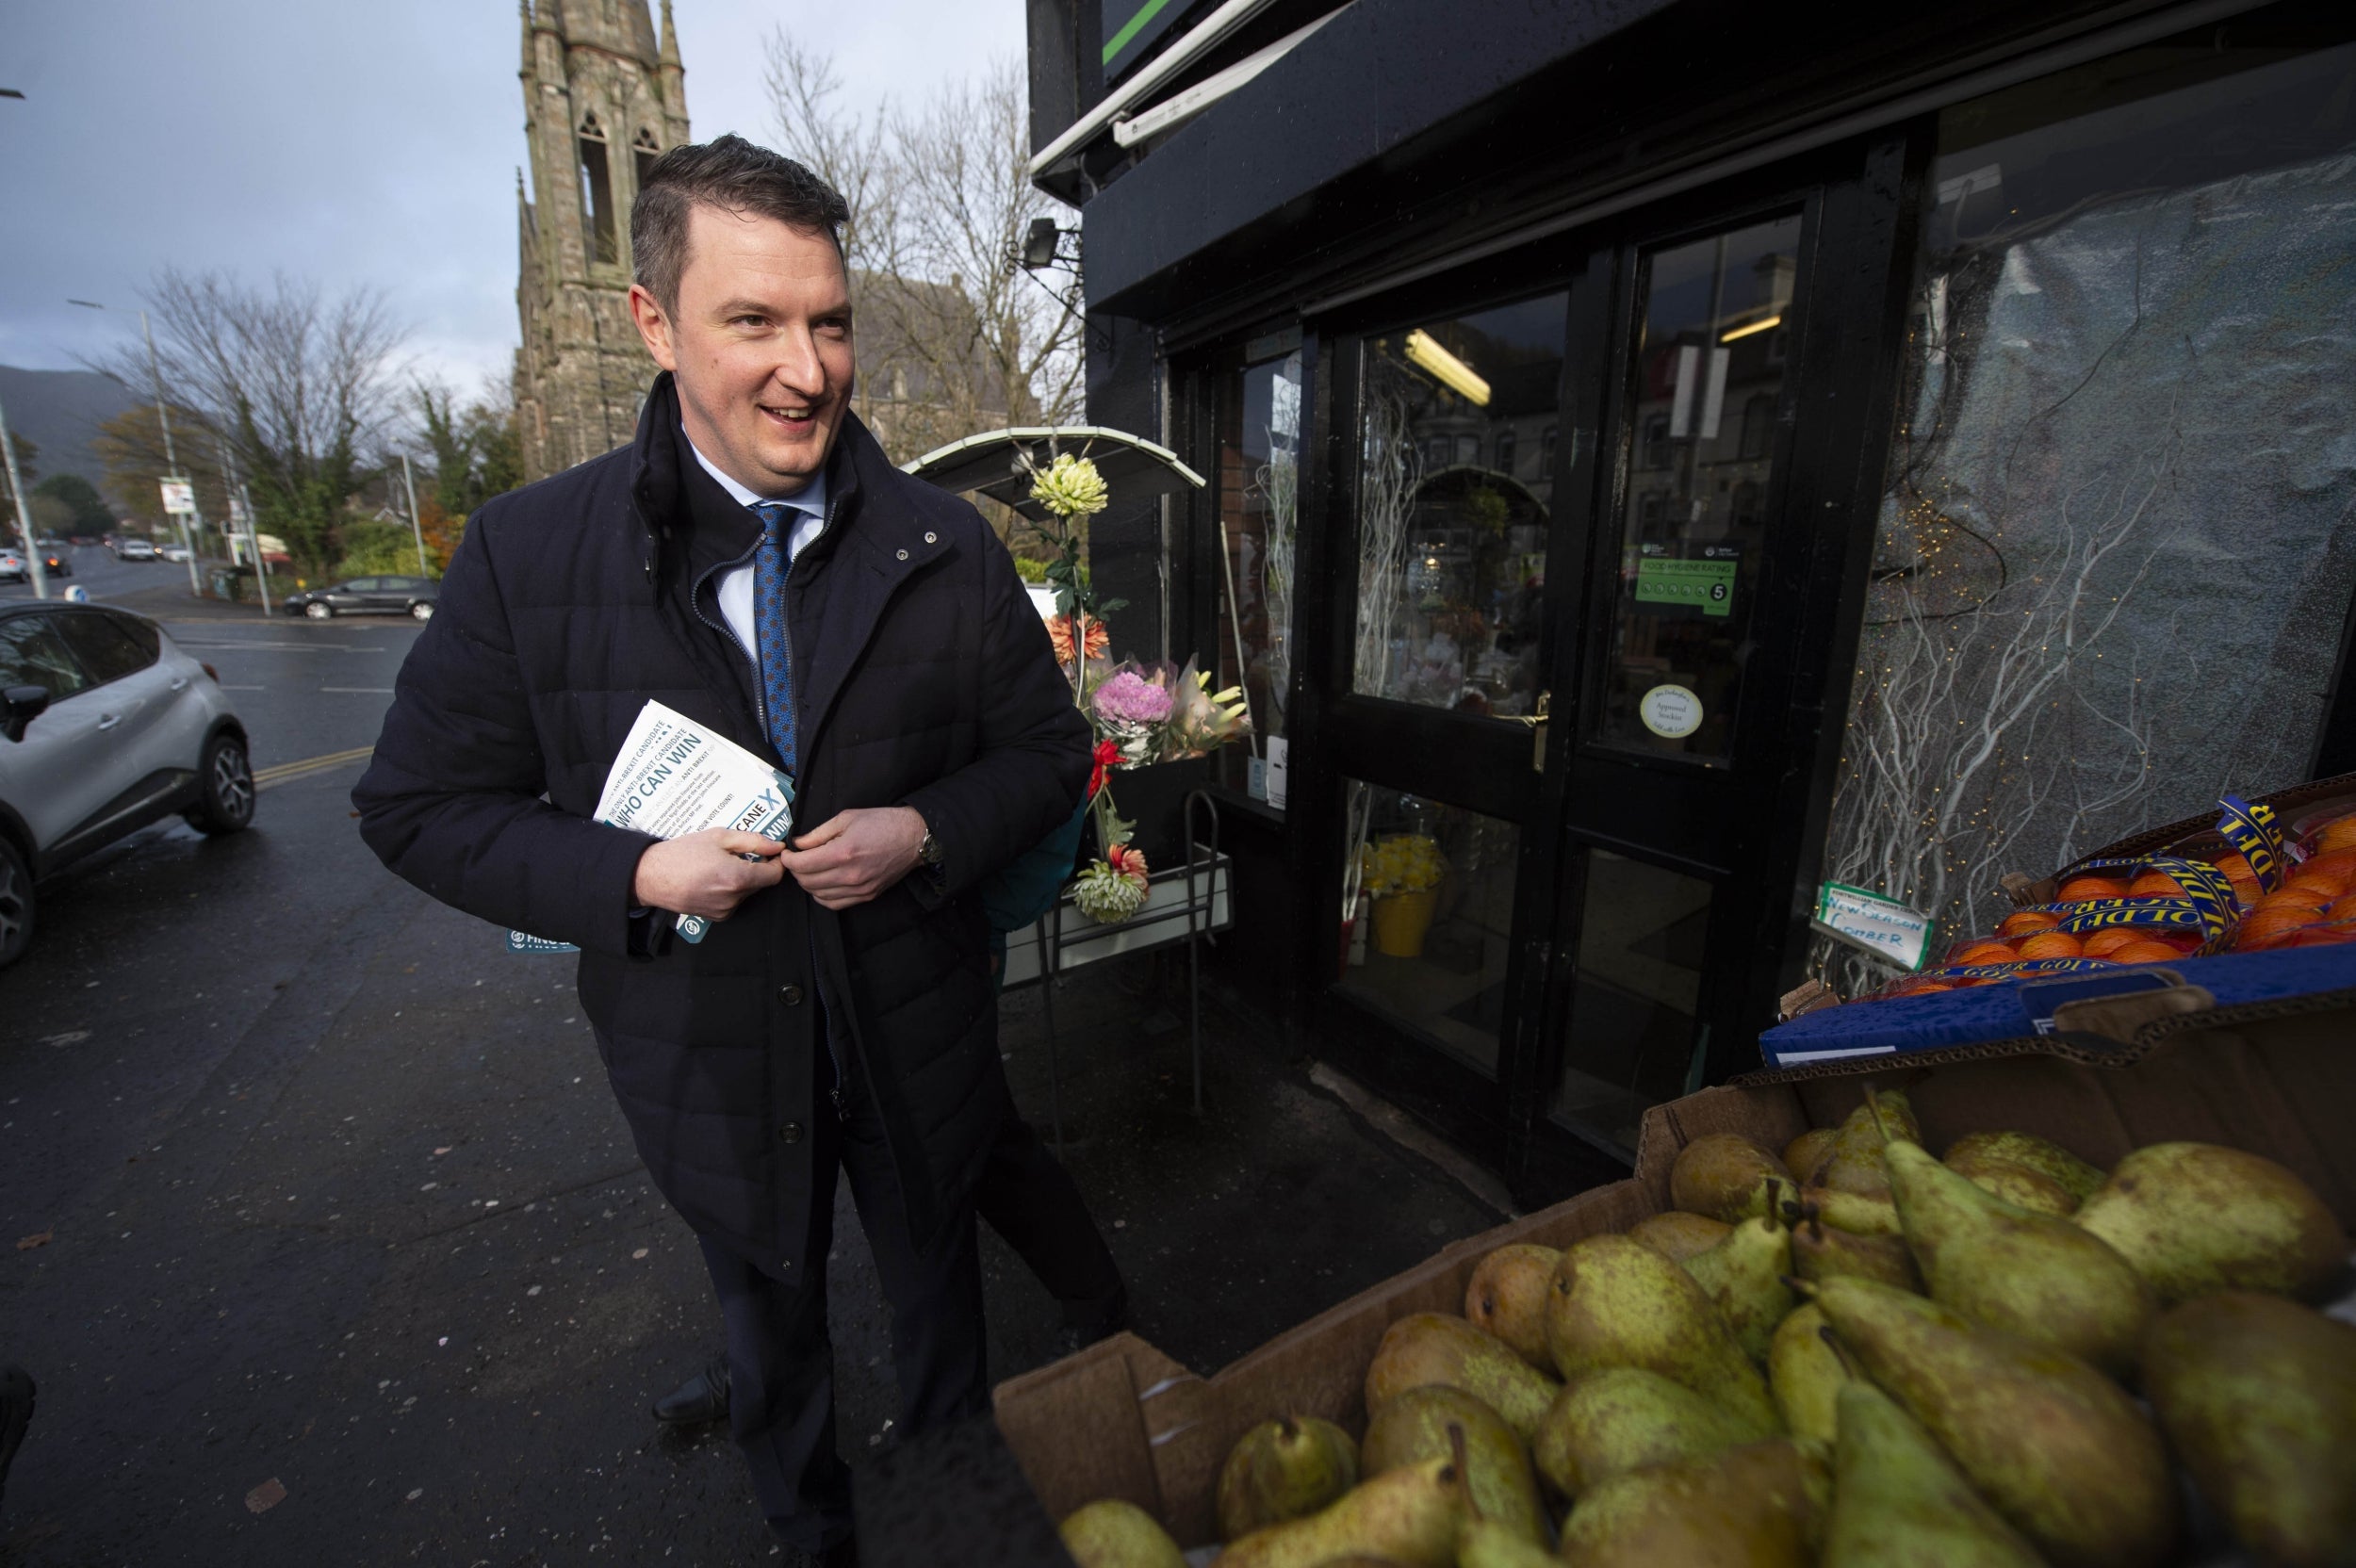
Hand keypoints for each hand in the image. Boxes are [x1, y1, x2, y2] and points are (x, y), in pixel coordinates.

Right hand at [631, 829, 784, 919]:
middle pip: (760, 883)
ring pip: (747, 893)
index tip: (770, 853)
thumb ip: (754, 841)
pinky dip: (730, 891)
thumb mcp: (719, 837)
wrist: (651, 876)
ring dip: (742, 880)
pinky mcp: (716, 917)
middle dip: (755, 868)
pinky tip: (712, 879)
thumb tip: (777, 846)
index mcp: (737, 877)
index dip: (776, 862)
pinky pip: (734, 902)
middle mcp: (733, 898)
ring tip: (719, 866)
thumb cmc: (682, 852)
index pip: (775, 875)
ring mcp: (724, 910)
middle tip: (736, 855)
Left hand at [784, 807, 926, 910]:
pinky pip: (834, 904)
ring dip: (808, 884)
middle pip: (806, 882)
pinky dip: (822, 896)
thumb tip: (797, 844)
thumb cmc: (882, 823)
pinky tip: (823, 883)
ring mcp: (859, 889)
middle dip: (796, 871)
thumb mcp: (846, 817)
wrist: (913, 838)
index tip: (787, 853)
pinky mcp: (866, 896)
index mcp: (843, 852)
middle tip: (797, 860)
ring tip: (810, 870)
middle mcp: (850, 875)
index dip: (788, 859)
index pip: (801, 865)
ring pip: (818, 895)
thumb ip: (818, 833)